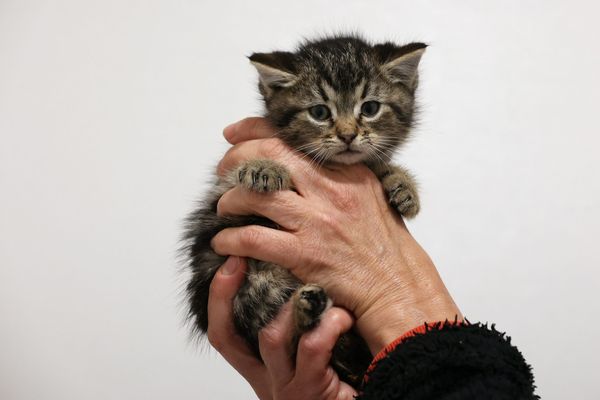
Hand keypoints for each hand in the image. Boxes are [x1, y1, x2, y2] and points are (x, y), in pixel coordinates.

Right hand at [208, 256, 357, 399]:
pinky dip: (328, 325)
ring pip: (270, 336)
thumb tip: (296, 282)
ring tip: (319, 296)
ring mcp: (287, 387)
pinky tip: (344, 318)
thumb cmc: (344, 381)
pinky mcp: (312, 391)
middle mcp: (268, 379)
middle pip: (226, 336)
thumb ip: (298, 326)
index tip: (228, 261)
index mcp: (263, 369)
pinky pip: (312, 346)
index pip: (223, 332)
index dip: (218, 297)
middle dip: (226, 293)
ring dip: (294, 307)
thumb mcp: (312, 353)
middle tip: (240, 258)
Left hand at [212, 117, 461, 353]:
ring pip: (256, 194)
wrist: (395, 285)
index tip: (233, 134)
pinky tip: (223, 242)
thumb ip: (338, 176)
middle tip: (223, 172)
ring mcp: (317, 221)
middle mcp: (330, 189)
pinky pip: (253, 238)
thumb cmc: (382, 244)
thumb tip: (297, 164)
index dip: (254, 130)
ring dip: (230, 200)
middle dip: (236, 159)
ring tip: (224, 208)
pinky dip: (230, 238)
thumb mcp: (369, 195)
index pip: (292, 138)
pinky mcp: (305, 253)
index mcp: (346, 171)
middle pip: (270, 156)